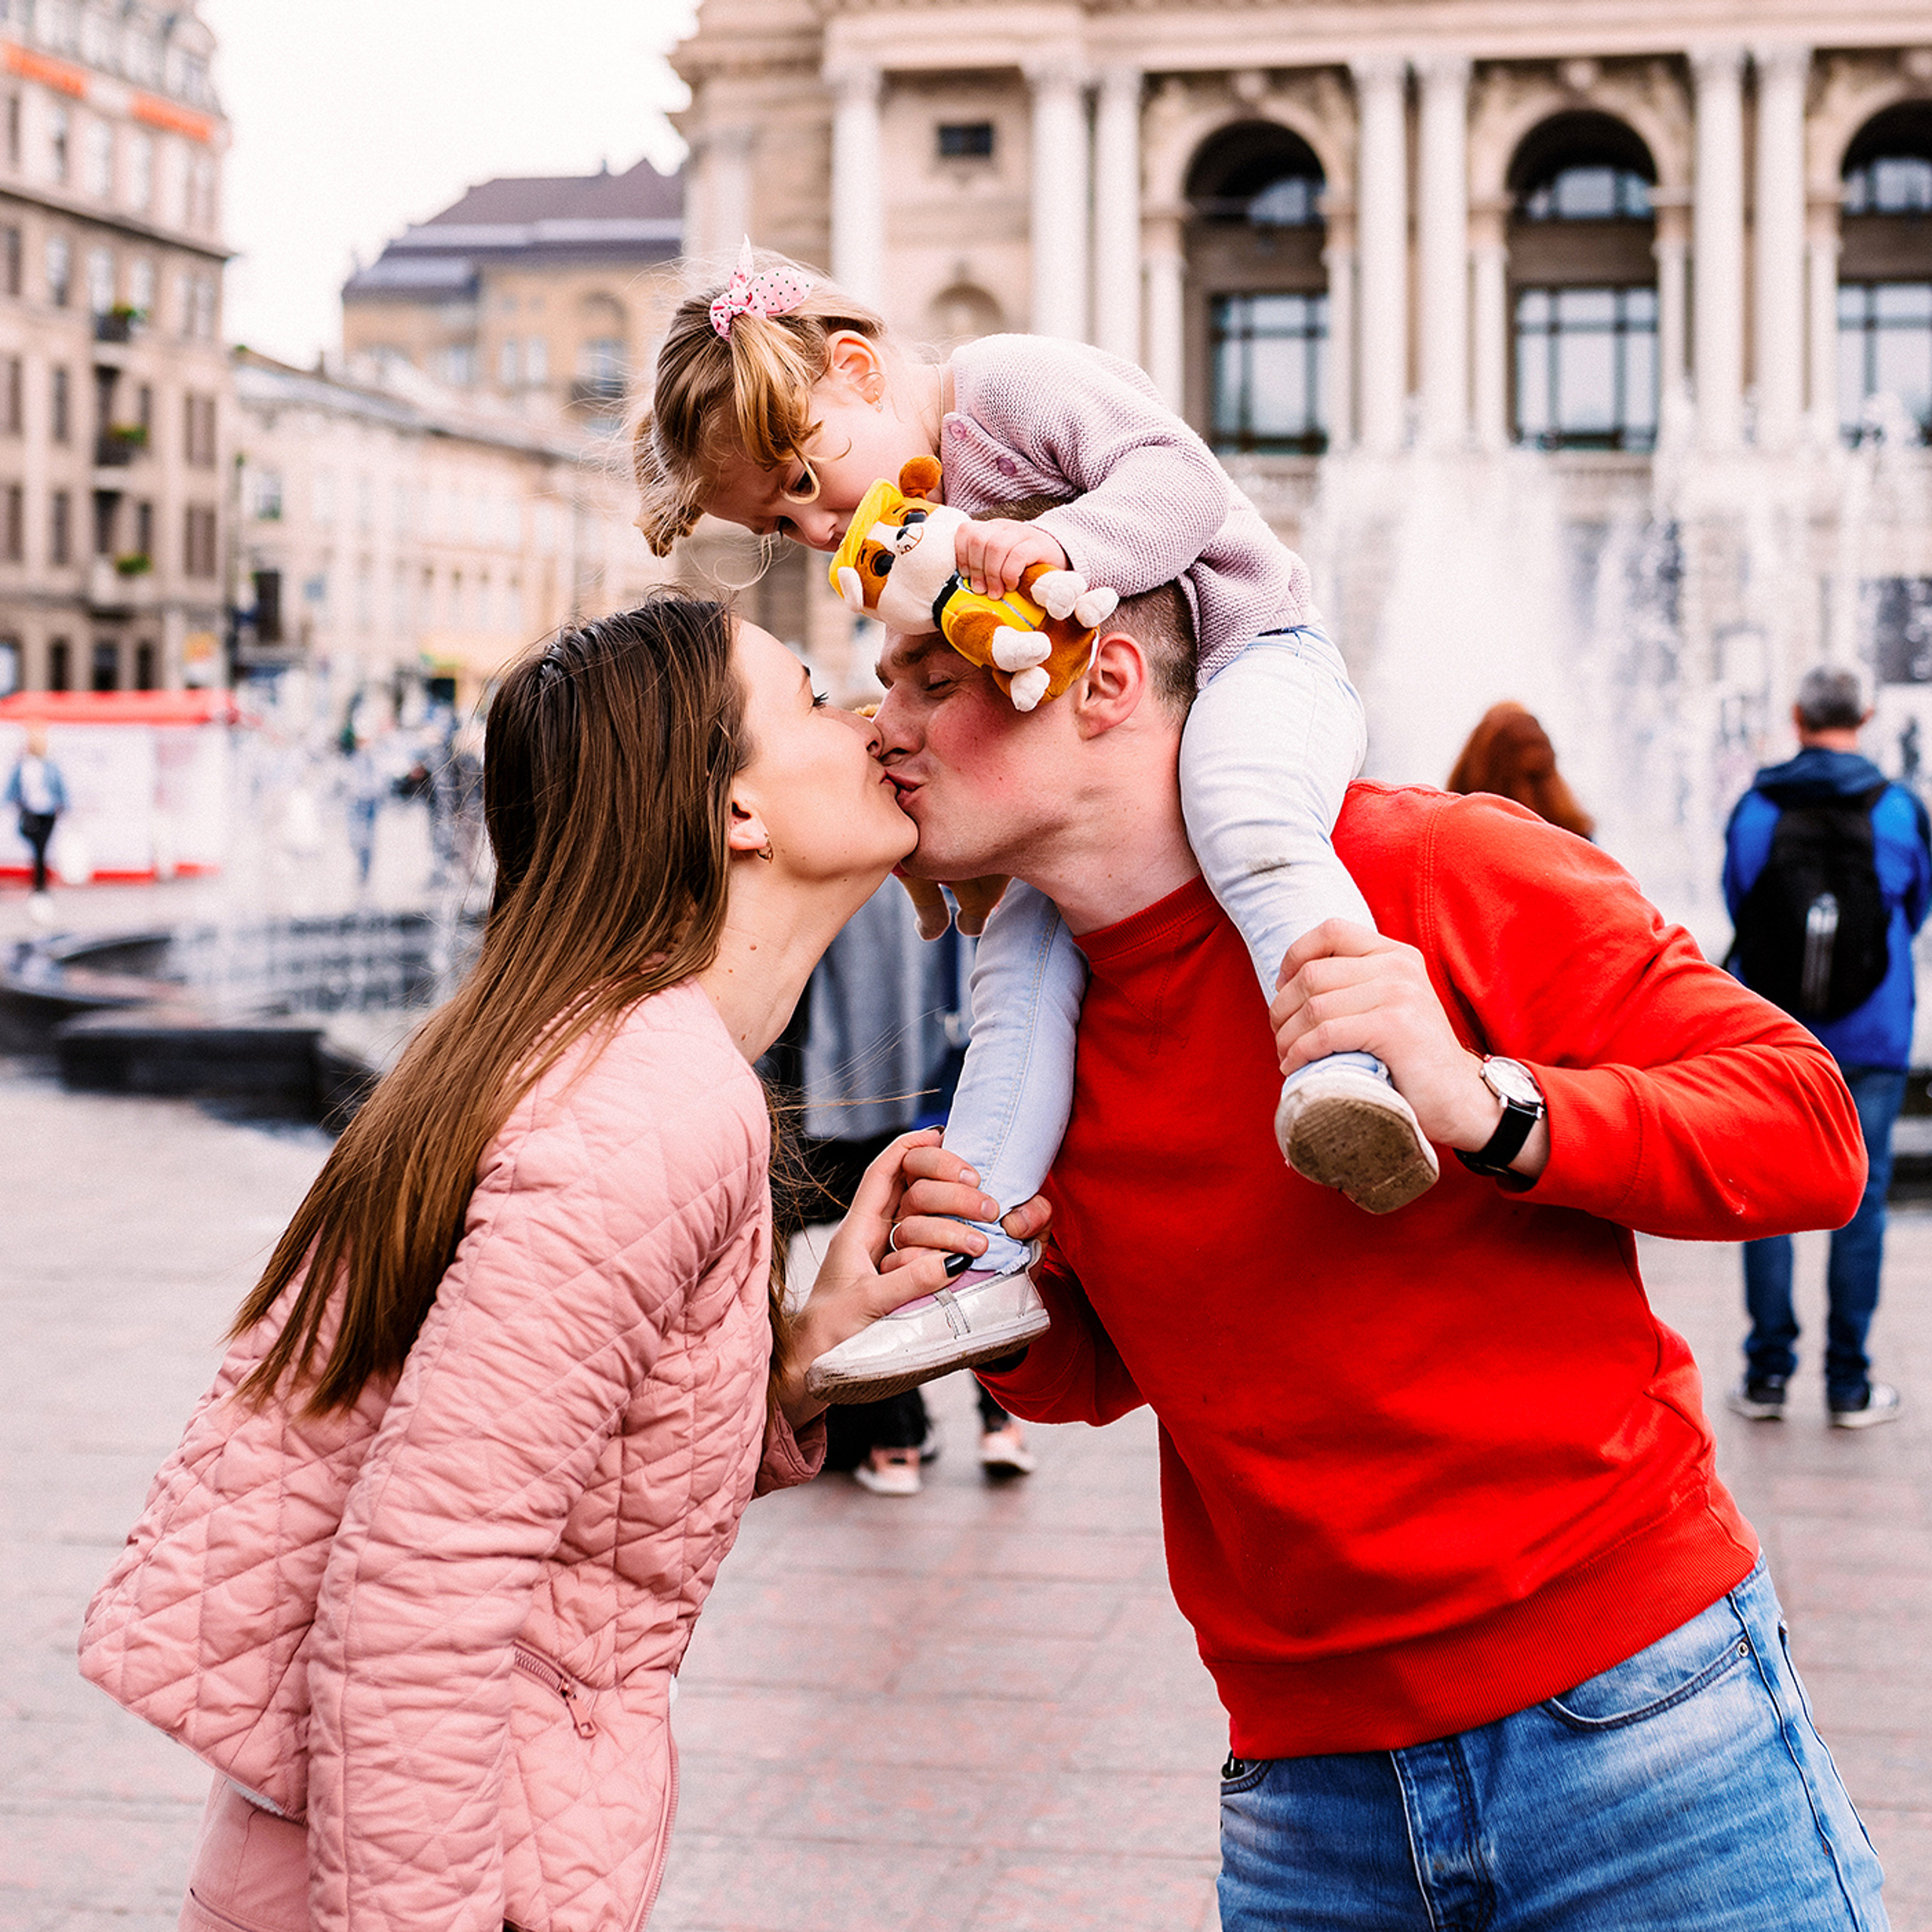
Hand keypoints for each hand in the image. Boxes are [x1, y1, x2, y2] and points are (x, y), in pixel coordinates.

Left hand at [775, 1132, 1014, 1426]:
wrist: (812, 1370)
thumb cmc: (826, 1336)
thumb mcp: (865, 1307)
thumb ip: (906, 1284)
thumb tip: (950, 1262)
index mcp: (857, 1231)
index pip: (884, 1173)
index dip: (910, 1147)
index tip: (941, 1133)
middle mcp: (875, 1237)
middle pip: (913, 1190)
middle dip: (948, 1182)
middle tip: (982, 1189)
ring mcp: (891, 1257)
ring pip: (928, 1218)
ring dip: (956, 1215)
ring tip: (985, 1226)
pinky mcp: (905, 1280)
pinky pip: (935, 1250)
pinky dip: (955, 1242)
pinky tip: (977, 1244)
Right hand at [885, 1165, 1051, 1271]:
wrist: (1006, 1301)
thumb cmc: (1012, 1258)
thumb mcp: (1032, 1232)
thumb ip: (1034, 1213)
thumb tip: (1015, 1221)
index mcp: (939, 1190)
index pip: (917, 1160)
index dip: (940, 1163)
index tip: (976, 1179)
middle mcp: (917, 1214)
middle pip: (917, 1192)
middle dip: (955, 1198)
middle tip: (990, 1212)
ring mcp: (908, 1244)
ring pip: (910, 1228)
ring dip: (946, 1232)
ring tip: (980, 1246)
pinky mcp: (904, 1276)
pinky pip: (902, 1265)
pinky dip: (928, 1264)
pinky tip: (954, 1267)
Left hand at [953, 518, 1068, 598]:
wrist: (1060, 558)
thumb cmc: (1024, 566)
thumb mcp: (1000, 563)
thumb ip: (983, 566)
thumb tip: (965, 584)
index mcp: (991, 529)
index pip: (966, 532)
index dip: (961, 555)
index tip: (966, 576)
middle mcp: (1004, 526)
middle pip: (979, 540)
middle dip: (977, 569)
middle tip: (981, 591)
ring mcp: (1022, 532)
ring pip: (995, 547)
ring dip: (992, 574)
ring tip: (996, 593)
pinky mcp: (1038, 544)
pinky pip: (1017, 555)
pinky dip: (1010, 573)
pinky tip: (1012, 585)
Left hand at [1269, 921, 1541, 1171]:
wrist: (1459, 1098)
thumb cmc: (1411, 1058)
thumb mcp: (1389, 1004)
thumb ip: (1356, 985)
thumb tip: (1288, 984)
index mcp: (1396, 954)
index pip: (1331, 931)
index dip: (1295, 956)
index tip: (1282, 988)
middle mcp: (1398, 967)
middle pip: (1313, 974)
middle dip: (1283, 1008)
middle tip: (1279, 1035)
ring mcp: (1399, 994)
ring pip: (1315, 1006)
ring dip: (1287, 1036)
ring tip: (1286, 1055)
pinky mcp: (1394, 1026)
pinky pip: (1327, 1033)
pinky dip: (1300, 1052)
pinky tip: (1294, 1066)